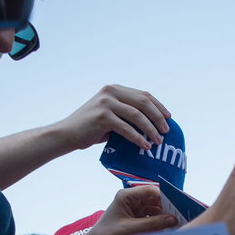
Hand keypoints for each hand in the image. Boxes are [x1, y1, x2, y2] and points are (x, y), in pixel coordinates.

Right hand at [53, 84, 170, 151]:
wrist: (66, 134)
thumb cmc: (90, 128)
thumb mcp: (110, 115)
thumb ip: (126, 114)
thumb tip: (152, 124)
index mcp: (114, 89)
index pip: (143, 95)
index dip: (158, 106)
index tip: (168, 118)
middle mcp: (111, 92)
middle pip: (143, 103)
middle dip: (158, 117)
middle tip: (166, 131)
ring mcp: (106, 103)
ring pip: (137, 115)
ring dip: (150, 129)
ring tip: (158, 140)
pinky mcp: (102, 117)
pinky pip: (126, 128)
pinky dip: (138, 138)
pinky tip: (145, 145)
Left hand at [74, 186, 175, 234]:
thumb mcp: (130, 229)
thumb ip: (152, 224)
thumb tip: (173, 219)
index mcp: (127, 196)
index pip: (150, 191)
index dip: (165, 196)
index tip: (179, 204)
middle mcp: (132, 201)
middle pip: (155, 200)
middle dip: (168, 207)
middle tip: (182, 215)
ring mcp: (135, 211)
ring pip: (156, 210)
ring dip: (165, 217)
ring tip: (179, 223)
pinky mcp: (138, 221)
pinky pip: (153, 220)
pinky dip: (160, 224)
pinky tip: (170, 229)